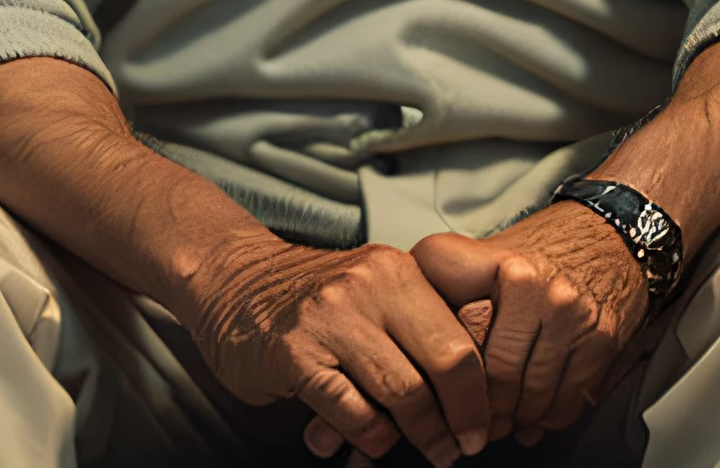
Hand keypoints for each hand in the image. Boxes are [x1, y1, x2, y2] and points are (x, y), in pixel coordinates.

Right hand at [185, 230, 490, 466]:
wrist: (236, 282)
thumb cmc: (317, 298)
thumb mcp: (374, 288)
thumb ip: (419, 321)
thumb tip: (478, 386)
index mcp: (398, 270)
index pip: (462, 337)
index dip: (480, 392)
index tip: (483, 423)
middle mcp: (369, 285)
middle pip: (444, 364)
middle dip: (460, 418)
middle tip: (461, 447)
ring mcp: (330, 317)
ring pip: (402, 392)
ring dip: (420, 435)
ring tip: (430, 451)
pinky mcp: (295, 353)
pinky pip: (352, 411)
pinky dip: (369, 437)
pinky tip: (372, 441)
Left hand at [411, 203, 646, 446]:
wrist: (610, 233)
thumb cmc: (543, 248)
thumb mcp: (486, 251)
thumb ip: (449, 286)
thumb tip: (406, 326)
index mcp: (495, 262)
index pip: (455, 332)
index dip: (440, 367)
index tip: (434, 387)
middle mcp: (532, 285)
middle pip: (494, 374)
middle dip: (481, 409)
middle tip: (470, 422)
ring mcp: (570, 313)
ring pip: (531, 395)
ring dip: (515, 418)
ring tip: (502, 421)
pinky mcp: (601, 339)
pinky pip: (567, 400)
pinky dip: (548, 418)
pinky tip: (535, 416)